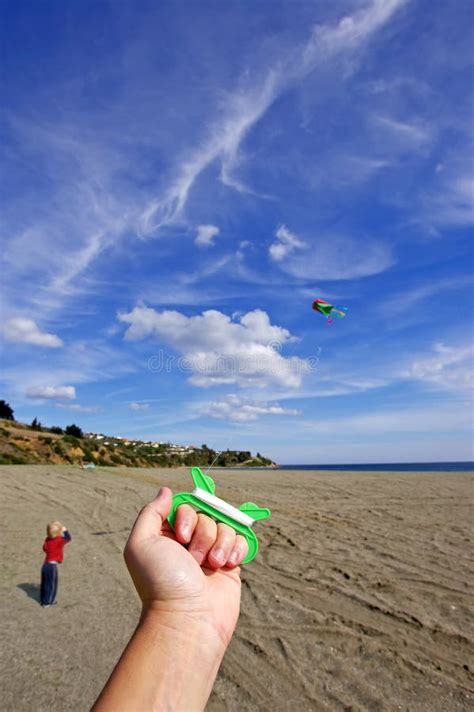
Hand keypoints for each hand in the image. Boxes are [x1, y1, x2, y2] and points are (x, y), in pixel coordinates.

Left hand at [124, 487, 247, 645]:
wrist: (189, 619)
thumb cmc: (161, 582)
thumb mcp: (142, 544)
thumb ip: (151, 513)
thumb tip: (167, 491)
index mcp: (167, 536)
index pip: (185, 506)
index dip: (188, 516)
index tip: (181, 538)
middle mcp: (188, 543)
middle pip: (207, 514)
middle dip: (203, 533)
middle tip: (193, 558)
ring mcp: (210, 553)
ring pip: (225, 525)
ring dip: (220, 543)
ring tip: (212, 565)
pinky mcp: (230, 565)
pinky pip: (240, 540)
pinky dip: (237, 548)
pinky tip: (229, 564)